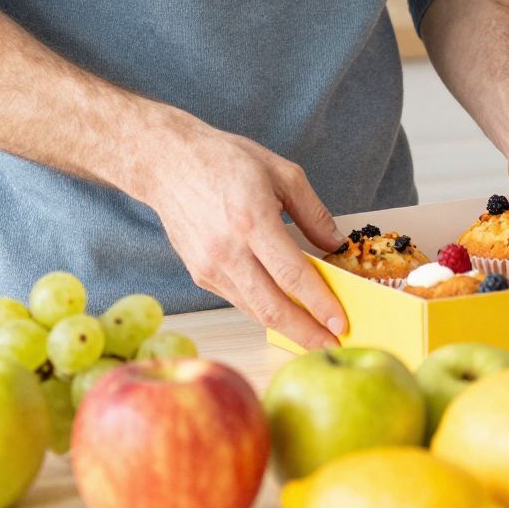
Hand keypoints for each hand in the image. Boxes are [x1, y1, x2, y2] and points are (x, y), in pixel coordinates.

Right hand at [130, 114, 345, 351]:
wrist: (167, 163)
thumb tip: (336, 245)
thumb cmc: (227, 161)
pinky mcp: (200, 274)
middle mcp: (228, 251)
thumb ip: (313, 213)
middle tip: (332, 346)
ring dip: (286, 328)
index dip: (319, 303)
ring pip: (254, 309)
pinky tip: (286, 313)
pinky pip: (239, 299)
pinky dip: (264, 310)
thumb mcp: (283, 173)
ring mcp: (209, 267)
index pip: (292, 275)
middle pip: (271, 306)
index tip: (341, 323)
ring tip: (315, 337)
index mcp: (252, 221)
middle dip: (305, 333)